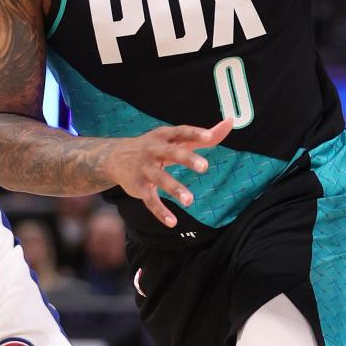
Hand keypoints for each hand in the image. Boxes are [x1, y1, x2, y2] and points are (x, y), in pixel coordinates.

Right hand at [106, 118, 232, 226]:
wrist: (115, 157)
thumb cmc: (154, 146)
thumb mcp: (175, 139)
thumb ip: (202, 136)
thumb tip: (229, 123)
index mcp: (165, 136)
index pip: (182, 132)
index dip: (196, 133)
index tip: (211, 137)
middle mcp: (154, 150)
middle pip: (172, 153)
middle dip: (187, 159)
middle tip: (205, 167)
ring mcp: (145, 169)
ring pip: (160, 179)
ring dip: (174, 189)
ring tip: (189, 201)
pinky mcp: (139, 187)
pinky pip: (150, 200)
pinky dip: (160, 212)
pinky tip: (173, 222)